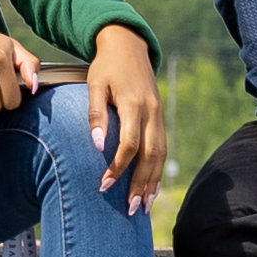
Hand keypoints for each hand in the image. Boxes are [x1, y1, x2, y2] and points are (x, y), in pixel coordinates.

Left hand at [83, 25, 168, 207]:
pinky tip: (150, 188)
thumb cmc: (106, 67)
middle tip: (132, 209)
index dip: (118, 167)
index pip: (130, 144)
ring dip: (152, 183)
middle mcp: (152, 113)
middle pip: (150, 156)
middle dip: (141, 184)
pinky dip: (157, 172)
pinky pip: (162, 150)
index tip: (103, 185)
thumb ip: (95, 114)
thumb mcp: (94, 84)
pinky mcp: (160, 120)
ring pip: (161, 156)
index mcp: (135, 105)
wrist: (128, 47)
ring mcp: (160, 117)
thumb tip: (96, 145)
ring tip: (144, 206)